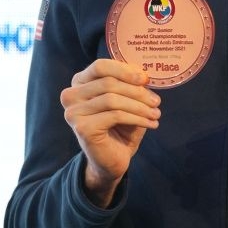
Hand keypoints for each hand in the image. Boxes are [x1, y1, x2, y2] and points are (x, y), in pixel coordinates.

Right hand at [60, 59, 160, 205]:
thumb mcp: (126, 101)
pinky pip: (115, 115)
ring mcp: (73, 112)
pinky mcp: (82, 128)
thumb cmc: (119, 127)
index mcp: (79, 83)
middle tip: (156, 101)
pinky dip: (137, 118)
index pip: (100, 67)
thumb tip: (143, 75)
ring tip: (156, 114)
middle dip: (137, 92)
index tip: (145, 79)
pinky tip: (150, 123)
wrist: (112, 160)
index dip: (124, 70)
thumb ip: (130, 85)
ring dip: (139, 106)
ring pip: (112, 99)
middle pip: (109, 83)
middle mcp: (70, 95)